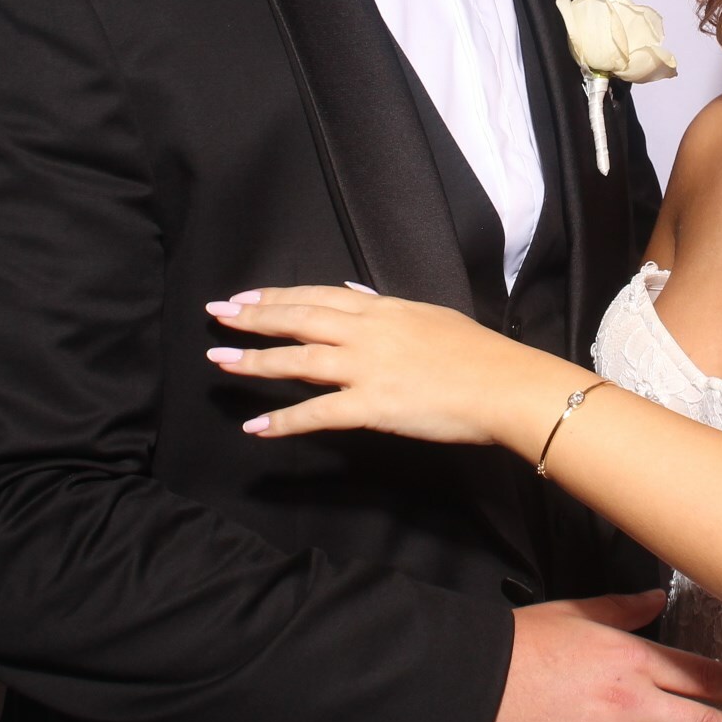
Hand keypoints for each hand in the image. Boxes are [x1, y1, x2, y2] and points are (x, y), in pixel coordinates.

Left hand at [206, 285, 576, 448]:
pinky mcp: (372, 407)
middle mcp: (367, 333)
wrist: (505, 384)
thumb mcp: (429, 315)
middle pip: (299, 319)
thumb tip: (354, 295)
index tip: (246, 295)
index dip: (278, 296)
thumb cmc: (477, 353)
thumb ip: (386, 306)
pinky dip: (285, 421)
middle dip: (254, 317)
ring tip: (220, 361)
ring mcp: (367, 369)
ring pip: (299, 360)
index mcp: (382, 310)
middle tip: (217, 314)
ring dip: (256, 361)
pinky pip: (318, 413)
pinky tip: (257, 426)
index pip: (317, 296)